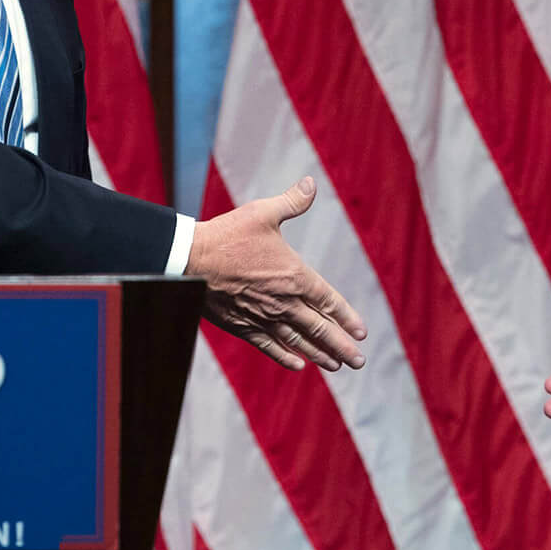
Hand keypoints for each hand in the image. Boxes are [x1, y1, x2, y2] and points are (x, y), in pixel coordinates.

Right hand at [189, 176, 366, 372]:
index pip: (329, 302)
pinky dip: (286, 357)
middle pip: (319, 329)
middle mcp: (283, 302)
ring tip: (336, 366)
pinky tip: (298, 365)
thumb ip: (291, 202)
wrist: (189, 260)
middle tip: (358, 361)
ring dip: (320, 355)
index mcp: (294, 276)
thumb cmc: (227, 235)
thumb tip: (311, 183)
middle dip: (341, 347)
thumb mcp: (263, 213)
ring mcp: (263, 317)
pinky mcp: (243, 326)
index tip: (361, 333)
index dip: (347, 318)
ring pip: (298, 342)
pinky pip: (270, 346)